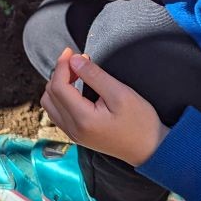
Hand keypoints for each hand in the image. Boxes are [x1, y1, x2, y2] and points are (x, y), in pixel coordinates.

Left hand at [40, 48, 168, 167]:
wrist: (151, 150)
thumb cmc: (140, 122)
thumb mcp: (120, 94)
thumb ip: (95, 76)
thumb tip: (74, 60)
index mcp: (82, 119)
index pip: (58, 86)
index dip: (62, 65)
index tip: (72, 51)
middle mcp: (73, 129)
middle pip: (50, 94)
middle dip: (60, 73)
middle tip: (78, 61)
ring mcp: (73, 134)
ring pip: (50, 104)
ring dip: (58, 85)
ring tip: (76, 74)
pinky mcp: (77, 135)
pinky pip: (57, 113)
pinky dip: (60, 97)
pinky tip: (76, 88)